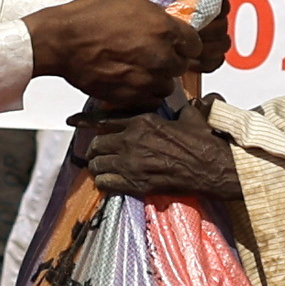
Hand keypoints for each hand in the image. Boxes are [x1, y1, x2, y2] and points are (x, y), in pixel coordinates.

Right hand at [30, 0, 213, 108]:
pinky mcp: (132, 96)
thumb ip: (157, 14)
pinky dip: (144, 94)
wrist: (63, 42)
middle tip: (152, 55)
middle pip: (182, 65)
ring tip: (140, 70)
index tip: (176, 44)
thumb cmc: (90, 18)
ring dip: (158, 79)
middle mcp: (160, 55)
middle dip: (170, 60)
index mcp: (164, 28)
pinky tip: (131, 82)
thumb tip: (171, 20)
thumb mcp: (130, 1)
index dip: (184, 44)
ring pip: (168, 84)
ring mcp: (147, 78)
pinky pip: (151, 100)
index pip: (194, 44)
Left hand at [85, 112, 238, 205]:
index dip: (85, 121)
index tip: (73, 121)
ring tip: (100, 169)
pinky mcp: (136, 183)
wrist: (211, 167)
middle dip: (95, 149)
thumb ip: (178, 108)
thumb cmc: (203, 142)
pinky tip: (107, 182)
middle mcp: (131, 140)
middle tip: (97, 153)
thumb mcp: (189, 116)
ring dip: (97, 167)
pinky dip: (104, 182)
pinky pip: (106, 183)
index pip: (104, 120)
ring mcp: (132, 163)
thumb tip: (186, 101)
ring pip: (98, 164)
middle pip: (97, 144)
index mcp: (142, 121)